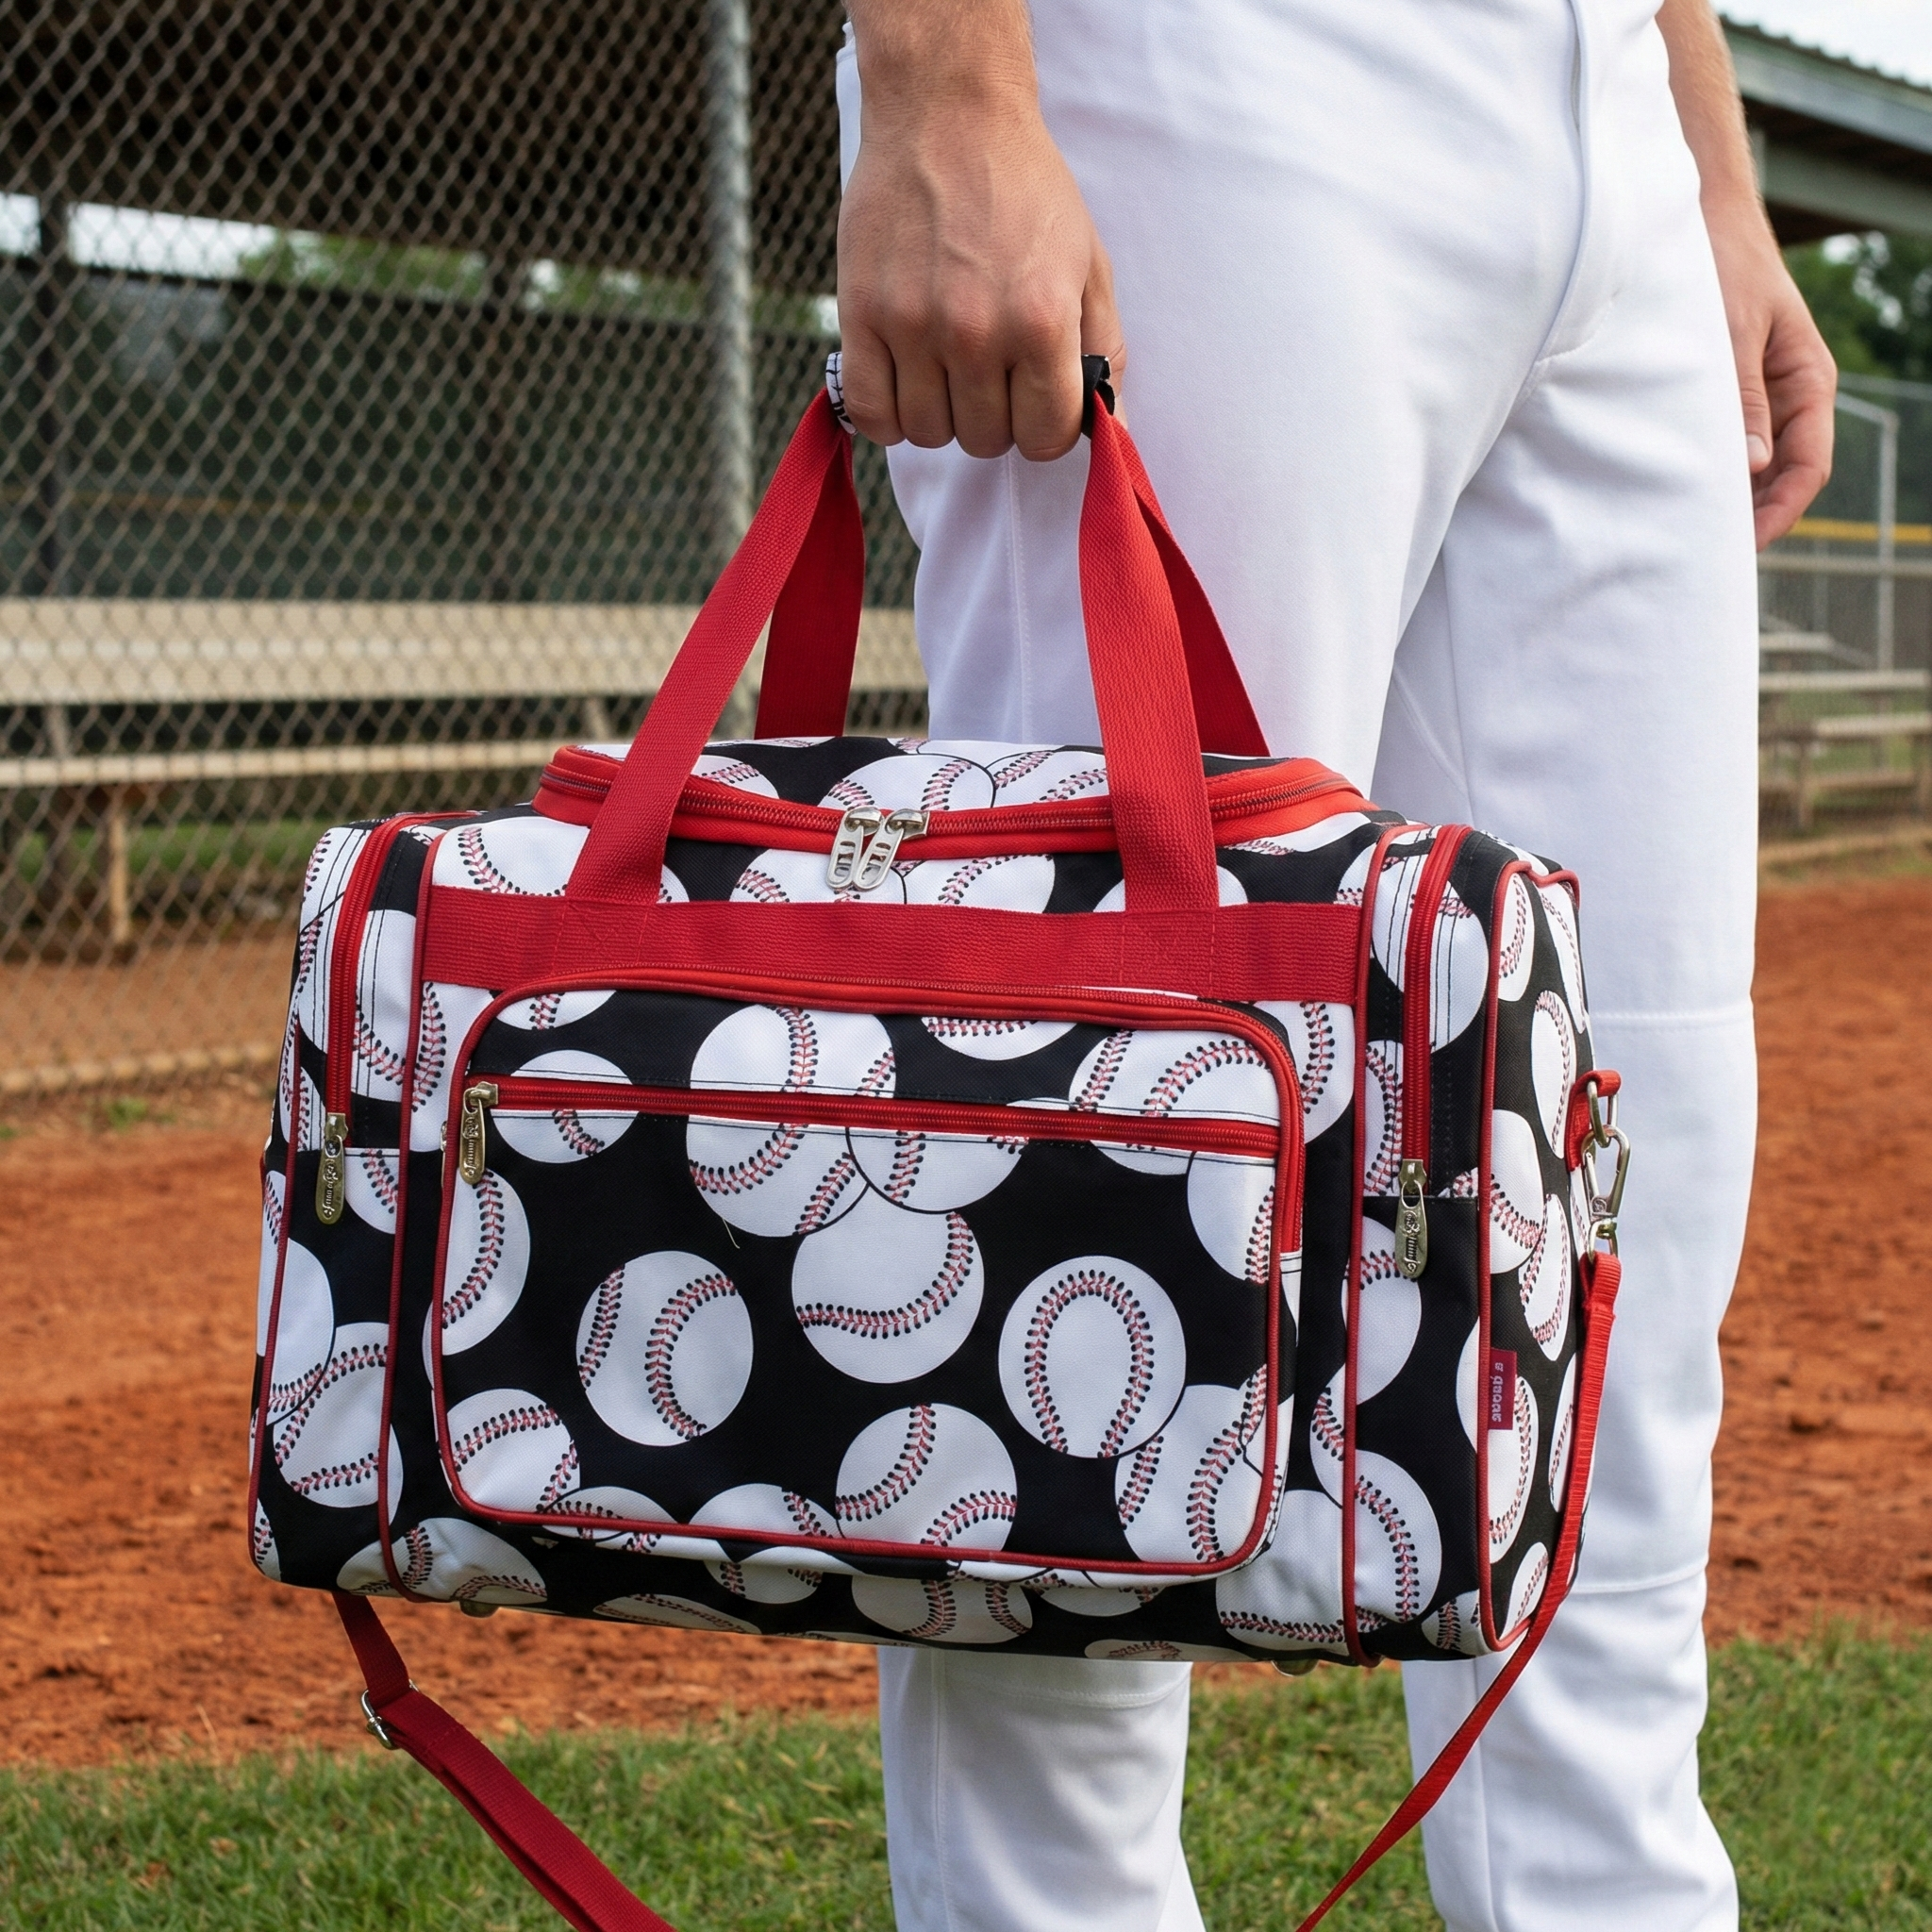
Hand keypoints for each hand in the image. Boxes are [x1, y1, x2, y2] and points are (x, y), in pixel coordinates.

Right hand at [836, 21, 1122, 461]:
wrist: (948, 114)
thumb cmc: (1025, 190)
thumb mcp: (1087, 264)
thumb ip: (1102, 352)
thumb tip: (1112, 434)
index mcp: (1041, 320)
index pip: (1046, 437)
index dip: (1046, 426)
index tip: (1037, 397)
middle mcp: (976, 330)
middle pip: (986, 440)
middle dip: (996, 416)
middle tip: (992, 370)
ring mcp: (913, 325)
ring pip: (929, 433)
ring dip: (943, 414)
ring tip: (949, 368)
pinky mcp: (861, 314)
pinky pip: (871, 414)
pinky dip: (889, 416)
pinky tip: (905, 383)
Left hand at [1705, 201, 1835, 549]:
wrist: (1703, 224)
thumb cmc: (1724, 268)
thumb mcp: (1732, 332)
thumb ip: (1743, 397)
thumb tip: (1754, 466)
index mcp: (1808, 381)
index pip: (1808, 466)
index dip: (1781, 512)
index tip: (1745, 546)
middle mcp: (1790, 394)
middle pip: (1783, 476)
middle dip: (1755, 517)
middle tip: (1709, 556)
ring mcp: (1761, 395)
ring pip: (1755, 465)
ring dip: (1731, 498)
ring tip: (1692, 535)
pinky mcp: (1729, 392)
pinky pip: (1729, 442)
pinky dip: (1714, 470)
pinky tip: (1682, 493)